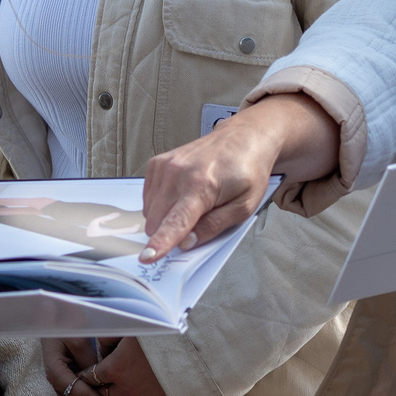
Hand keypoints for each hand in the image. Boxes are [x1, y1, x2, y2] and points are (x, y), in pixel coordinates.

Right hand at [139, 94, 338, 260]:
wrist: (243, 138)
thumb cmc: (247, 171)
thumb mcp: (243, 207)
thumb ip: (214, 226)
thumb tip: (187, 243)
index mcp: (202, 185)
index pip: (176, 221)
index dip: (161, 242)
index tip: (148, 257)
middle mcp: (178, 173)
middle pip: (158, 221)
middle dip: (171, 233)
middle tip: (197, 222)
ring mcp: (164, 166)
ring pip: (150, 212)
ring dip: (166, 218)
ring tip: (193, 204)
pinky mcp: (157, 163)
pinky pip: (148, 198)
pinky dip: (161, 205)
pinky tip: (181, 195)